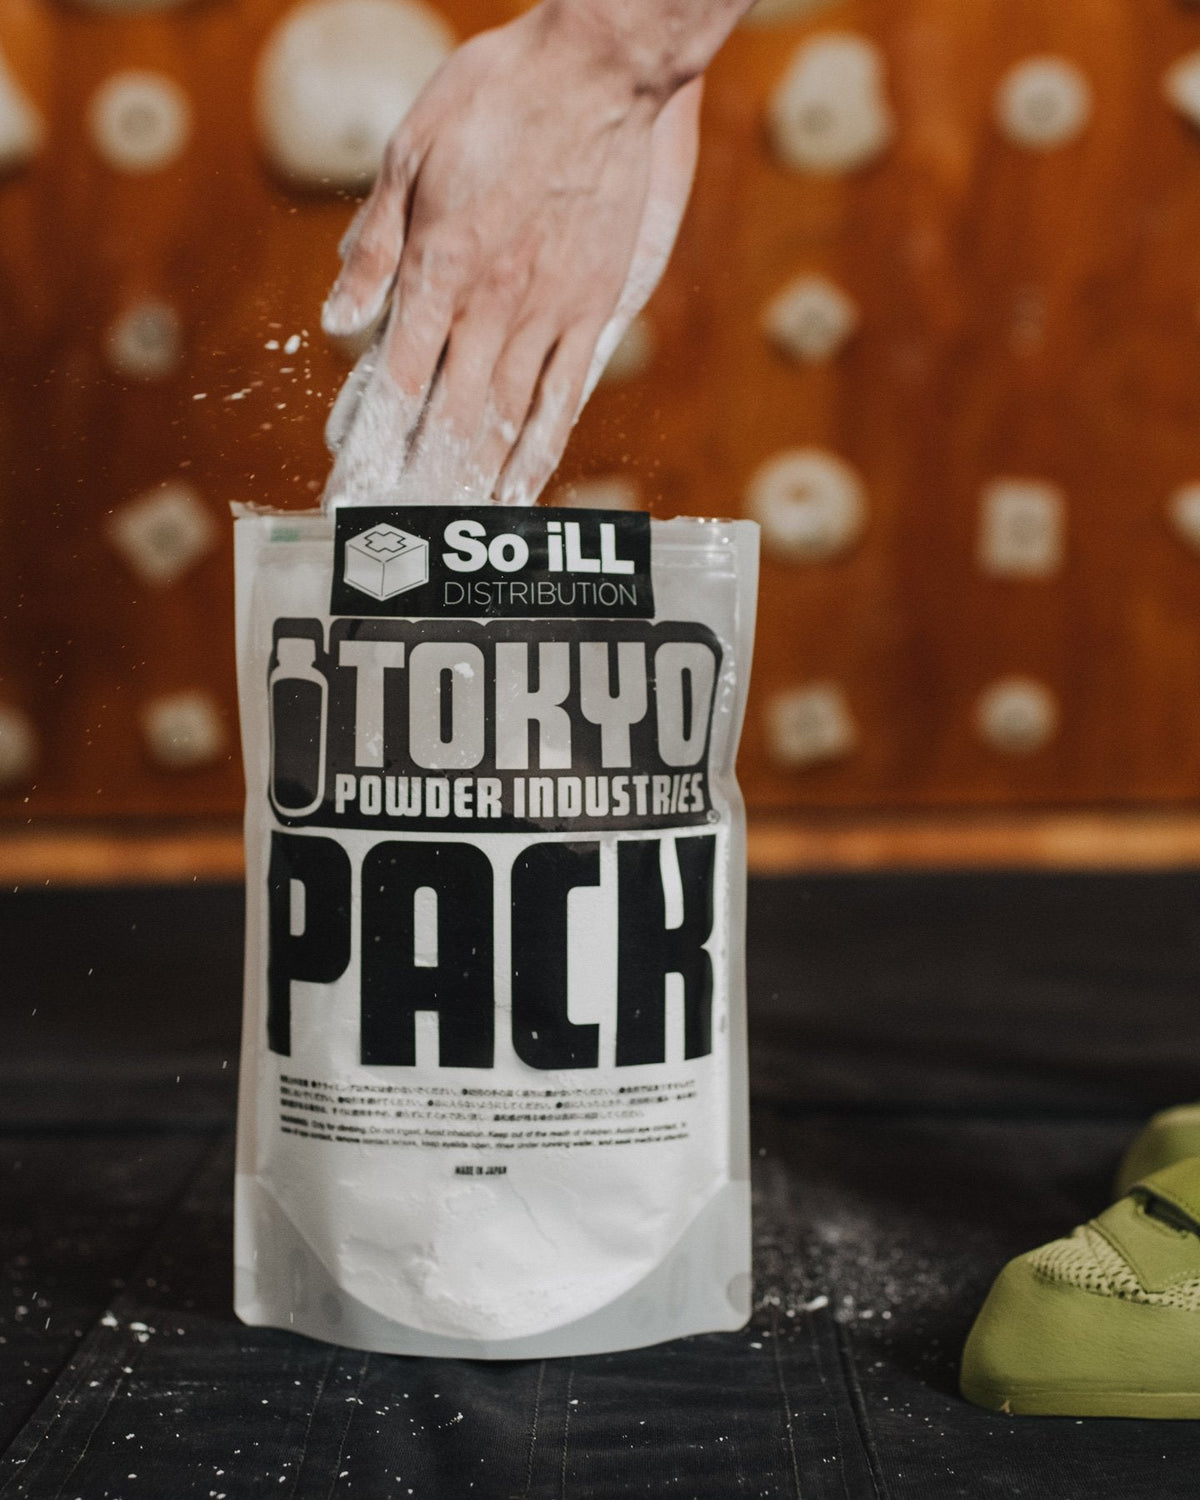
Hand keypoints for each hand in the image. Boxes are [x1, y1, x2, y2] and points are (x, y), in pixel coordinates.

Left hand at [321, 3, 702, 507]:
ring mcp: (550, 312)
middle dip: (416, 482)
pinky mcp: (595, 309)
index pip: (395, 381)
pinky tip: (520, 490)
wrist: (599, 67)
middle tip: (395, 535)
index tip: (350, 491)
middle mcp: (492, 305)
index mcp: (439, 269)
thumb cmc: (498, 95)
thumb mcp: (410, 151)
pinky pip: (566, 395)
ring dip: (473, 481)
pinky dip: (540, 449)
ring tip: (450, 534)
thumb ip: (376, 244)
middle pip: (447, 416)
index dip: (371, 444)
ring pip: (505, 418)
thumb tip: (338, 322)